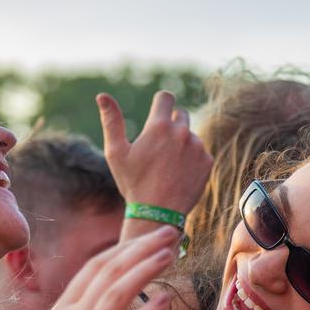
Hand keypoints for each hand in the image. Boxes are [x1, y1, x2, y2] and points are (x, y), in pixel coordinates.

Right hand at [26, 227, 177, 309]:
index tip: (146, 239)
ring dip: (147, 268)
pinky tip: (166, 299)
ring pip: (119, 292)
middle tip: (168, 233)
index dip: (123, 249)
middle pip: (109, 271)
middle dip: (141, 247)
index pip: (93, 268)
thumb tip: (93, 301)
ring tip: (170, 253)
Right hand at [97, 91, 213, 215]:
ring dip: (181, 143)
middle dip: (170, 124)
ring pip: (190, 134)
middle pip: (181, 114)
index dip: (160, 104)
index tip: (157, 113)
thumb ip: (112, 121)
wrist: (157, 214)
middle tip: (159, 146)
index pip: (166, 97)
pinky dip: (192, 158)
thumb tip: (101, 95)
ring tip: (168, 165)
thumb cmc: (133, 183)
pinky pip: (200, 151)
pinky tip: (179, 173)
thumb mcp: (116, 153)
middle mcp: (182, 132)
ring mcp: (197, 147)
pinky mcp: (207, 161)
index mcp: (159, 126)